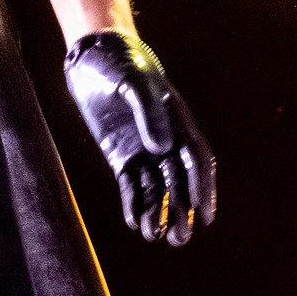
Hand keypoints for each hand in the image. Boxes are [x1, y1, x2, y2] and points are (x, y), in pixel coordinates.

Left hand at [64, 30, 216, 244]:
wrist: (93, 56)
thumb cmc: (118, 64)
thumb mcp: (131, 82)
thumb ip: (148, 112)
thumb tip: (162, 149)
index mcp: (179, 122)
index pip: (197, 161)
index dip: (203, 188)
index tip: (204, 215)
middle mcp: (165, 141)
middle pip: (179, 182)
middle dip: (182, 211)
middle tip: (181, 239)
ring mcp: (144, 149)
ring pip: (156, 188)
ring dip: (157, 212)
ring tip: (153, 236)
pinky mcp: (122, 154)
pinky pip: (131, 183)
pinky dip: (133, 202)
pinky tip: (133, 221)